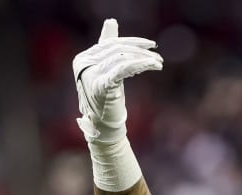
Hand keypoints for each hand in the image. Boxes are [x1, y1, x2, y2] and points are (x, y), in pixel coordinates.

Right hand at [73, 19, 161, 142]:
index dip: (133, 42)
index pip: (111, 44)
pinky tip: (152, 66)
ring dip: (144, 60)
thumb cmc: (107, 99)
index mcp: (83, 58)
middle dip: (141, 51)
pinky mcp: (100, 86)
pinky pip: (121, 69)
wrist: (104, 127)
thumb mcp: (108, 70)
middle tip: (159, 56)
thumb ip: (108, 47)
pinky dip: (139, 65)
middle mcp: (83, 64)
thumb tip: (111, 21)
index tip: (151, 45)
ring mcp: (90, 75)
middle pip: (117, 50)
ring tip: (158, 63)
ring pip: (122, 58)